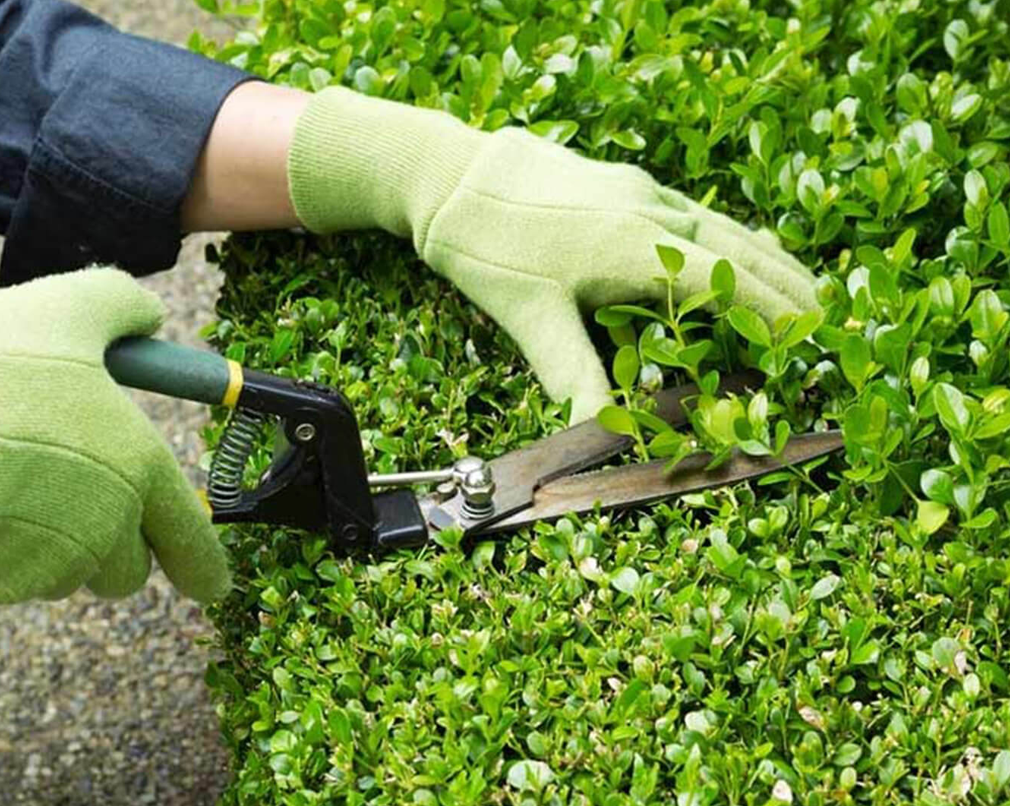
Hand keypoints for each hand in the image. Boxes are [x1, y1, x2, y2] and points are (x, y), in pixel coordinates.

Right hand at [0, 269, 229, 603]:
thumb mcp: (65, 308)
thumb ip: (120, 306)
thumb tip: (149, 314)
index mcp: (141, 469)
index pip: (193, 543)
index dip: (204, 567)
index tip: (210, 586)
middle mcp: (106, 526)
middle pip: (125, 572)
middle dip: (110, 549)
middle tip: (74, 499)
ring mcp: (46, 563)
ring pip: (64, 576)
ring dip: (50, 549)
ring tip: (14, 485)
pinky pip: (12, 579)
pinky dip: (6, 553)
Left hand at [287, 88, 817, 421]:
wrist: (450, 175)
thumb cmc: (487, 247)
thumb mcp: (530, 318)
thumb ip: (572, 374)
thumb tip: (601, 434)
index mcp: (637, 249)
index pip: (726, 288)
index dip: (772, 318)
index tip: (809, 344)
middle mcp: (652, 214)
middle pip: (741, 253)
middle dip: (789, 288)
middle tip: (830, 320)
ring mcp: (642, 191)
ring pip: (724, 227)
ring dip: (767, 259)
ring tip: (803, 285)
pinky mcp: (627, 182)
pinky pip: (697, 211)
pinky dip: (730, 236)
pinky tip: (734, 247)